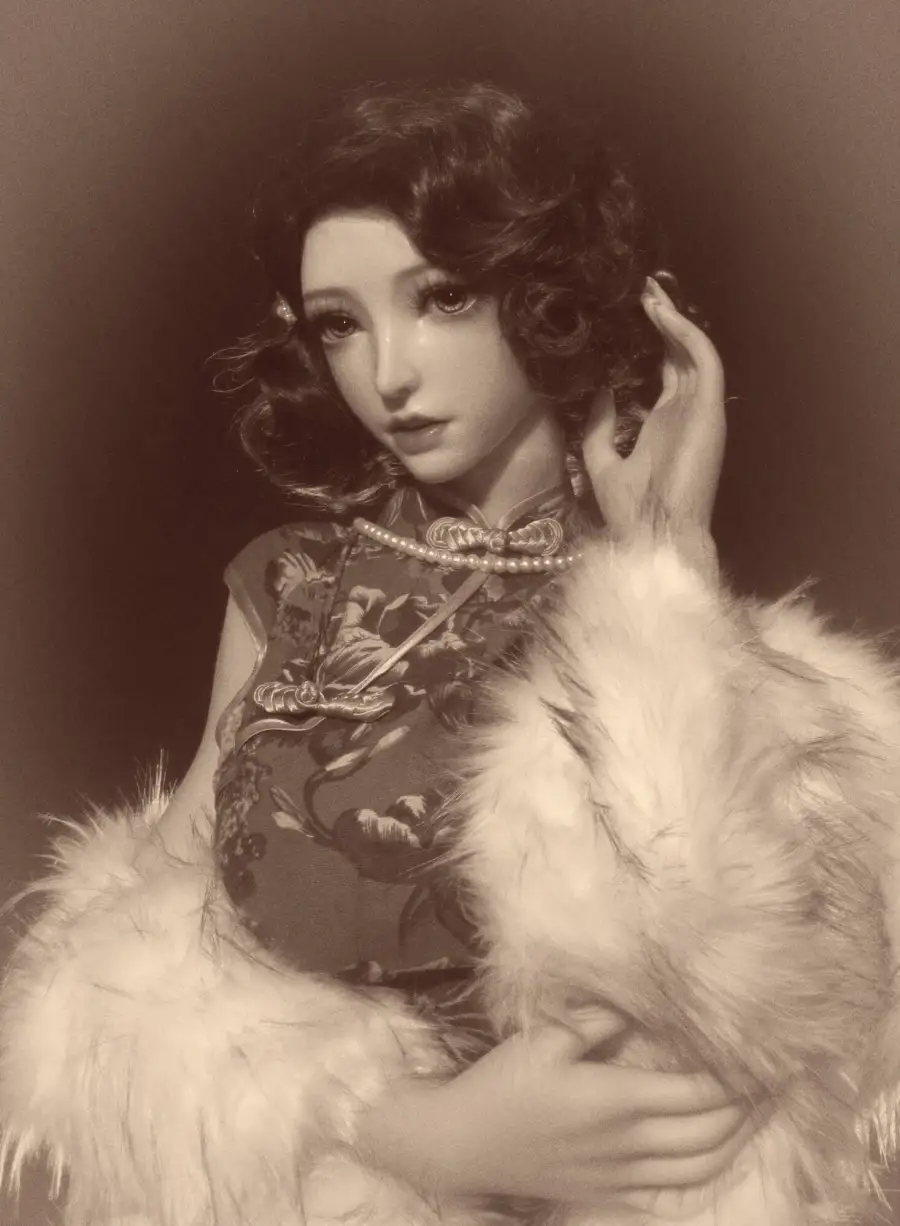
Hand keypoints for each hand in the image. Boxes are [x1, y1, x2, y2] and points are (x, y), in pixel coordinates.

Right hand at [356, 1012, 758, 1211]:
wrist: (462, 1145)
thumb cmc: (500, 1085)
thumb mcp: (543, 1038)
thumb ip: (597, 1017)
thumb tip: (642, 1000)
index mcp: (615, 1100)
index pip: (698, 1092)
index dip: (738, 1077)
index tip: (765, 1053)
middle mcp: (628, 1143)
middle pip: (711, 1133)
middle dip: (751, 1108)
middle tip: (777, 1079)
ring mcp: (621, 1173)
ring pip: (700, 1165)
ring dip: (738, 1140)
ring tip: (759, 1111)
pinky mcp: (610, 1188)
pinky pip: (674, 1186)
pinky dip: (706, 1167)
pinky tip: (716, 1148)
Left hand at [582, 277, 725, 577]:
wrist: (653, 535)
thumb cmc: (629, 511)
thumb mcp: (600, 460)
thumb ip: (599, 425)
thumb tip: (598, 390)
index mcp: (662, 422)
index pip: (663, 369)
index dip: (652, 339)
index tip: (630, 312)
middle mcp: (684, 411)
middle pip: (679, 354)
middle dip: (663, 320)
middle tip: (642, 288)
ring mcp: (700, 411)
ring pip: (694, 352)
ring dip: (674, 321)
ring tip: (650, 295)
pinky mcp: (710, 412)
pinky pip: (704, 364)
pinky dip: (687, 337)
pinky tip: (664, 316)